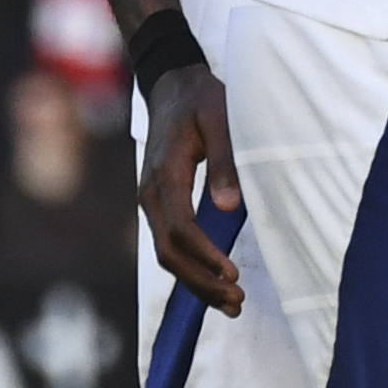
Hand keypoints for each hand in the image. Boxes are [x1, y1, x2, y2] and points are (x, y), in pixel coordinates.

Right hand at [140, 64, 242, 314]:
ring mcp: (151, 200)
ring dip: (196, 281)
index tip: (232, 274)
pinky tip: (213, 281)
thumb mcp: (221, 119)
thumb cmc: (202, 98)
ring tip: (230, 304)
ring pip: (166, 253)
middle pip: (169, 252)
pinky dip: (190, 266)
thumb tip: (229, 207)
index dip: (205, 255)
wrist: (172, 84)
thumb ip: (227, 161)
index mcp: (165, 175)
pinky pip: (170, 242)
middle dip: (201, 281)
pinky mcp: (160, 203)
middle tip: (236, 302)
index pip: (182, 228)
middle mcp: (151, 194)